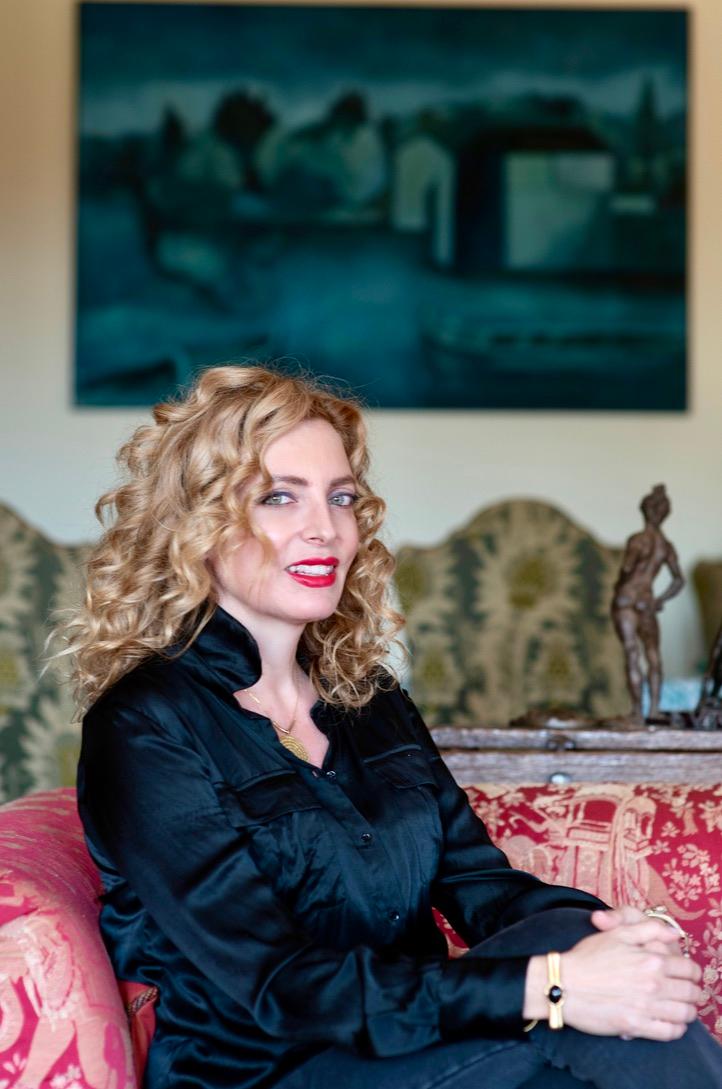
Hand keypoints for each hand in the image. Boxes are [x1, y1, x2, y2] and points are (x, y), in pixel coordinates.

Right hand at [560, 914, 700, 1039]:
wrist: (563, 984)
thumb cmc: (587, 957)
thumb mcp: (617, 934)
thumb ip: (649, 929)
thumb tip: (674, 935)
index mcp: (651, 959)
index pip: (688, 968)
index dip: (692, 972)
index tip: (688, 974)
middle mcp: (653, 984)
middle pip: (690, 992)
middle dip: (692, 992)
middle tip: (686, 992)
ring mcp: (645, 1007)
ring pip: (684, 1014)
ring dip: (687, 1011)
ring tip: (680, 1008)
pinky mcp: (636, 1026)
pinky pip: (670, 1033)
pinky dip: (676, 1029)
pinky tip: (670, 1023)